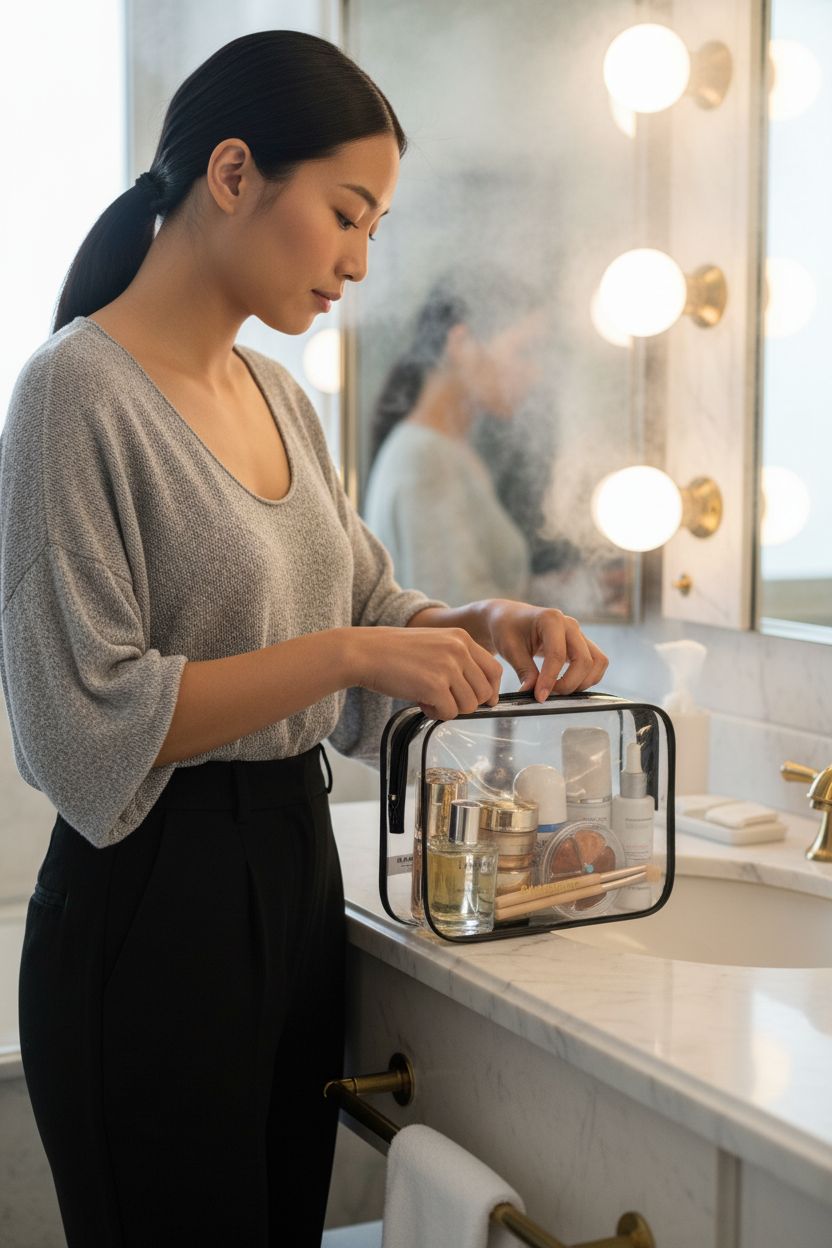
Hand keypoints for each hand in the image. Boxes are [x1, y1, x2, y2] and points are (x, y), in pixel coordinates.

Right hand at [348, 625, 503, 719]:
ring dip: (450, 708)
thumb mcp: (435, 645)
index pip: (494, 670)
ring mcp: (448, 667)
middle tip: (444, 698)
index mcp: (461, 638)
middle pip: (485, 692)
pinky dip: (436, 713)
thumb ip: (459, 661)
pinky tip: (421, 701)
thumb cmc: (396, 653)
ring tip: (429, 698)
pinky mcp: (435, 686)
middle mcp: (459, 650)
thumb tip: (484, 694)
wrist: (365, 652)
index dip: (489, 690)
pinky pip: (450, 713)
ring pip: (469, 706)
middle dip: (467, 702)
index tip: (478, 699)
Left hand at [483, 600, 608, 700]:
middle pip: (584, 660)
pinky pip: (597, 663)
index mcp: (550, 619)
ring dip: (582, 682)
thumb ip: (524, 670)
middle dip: (568, 683)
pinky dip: (588, 678)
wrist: (510, 618)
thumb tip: (531, 692)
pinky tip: (567, 685)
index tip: (540, 697)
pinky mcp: (582, 644)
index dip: (550, 679)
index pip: (557, 654)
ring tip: (558, 691)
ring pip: (597, 662)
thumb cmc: (507, 629)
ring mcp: (579, 634)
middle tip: (548, 695)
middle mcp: (570, 625)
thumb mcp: (509, 648)